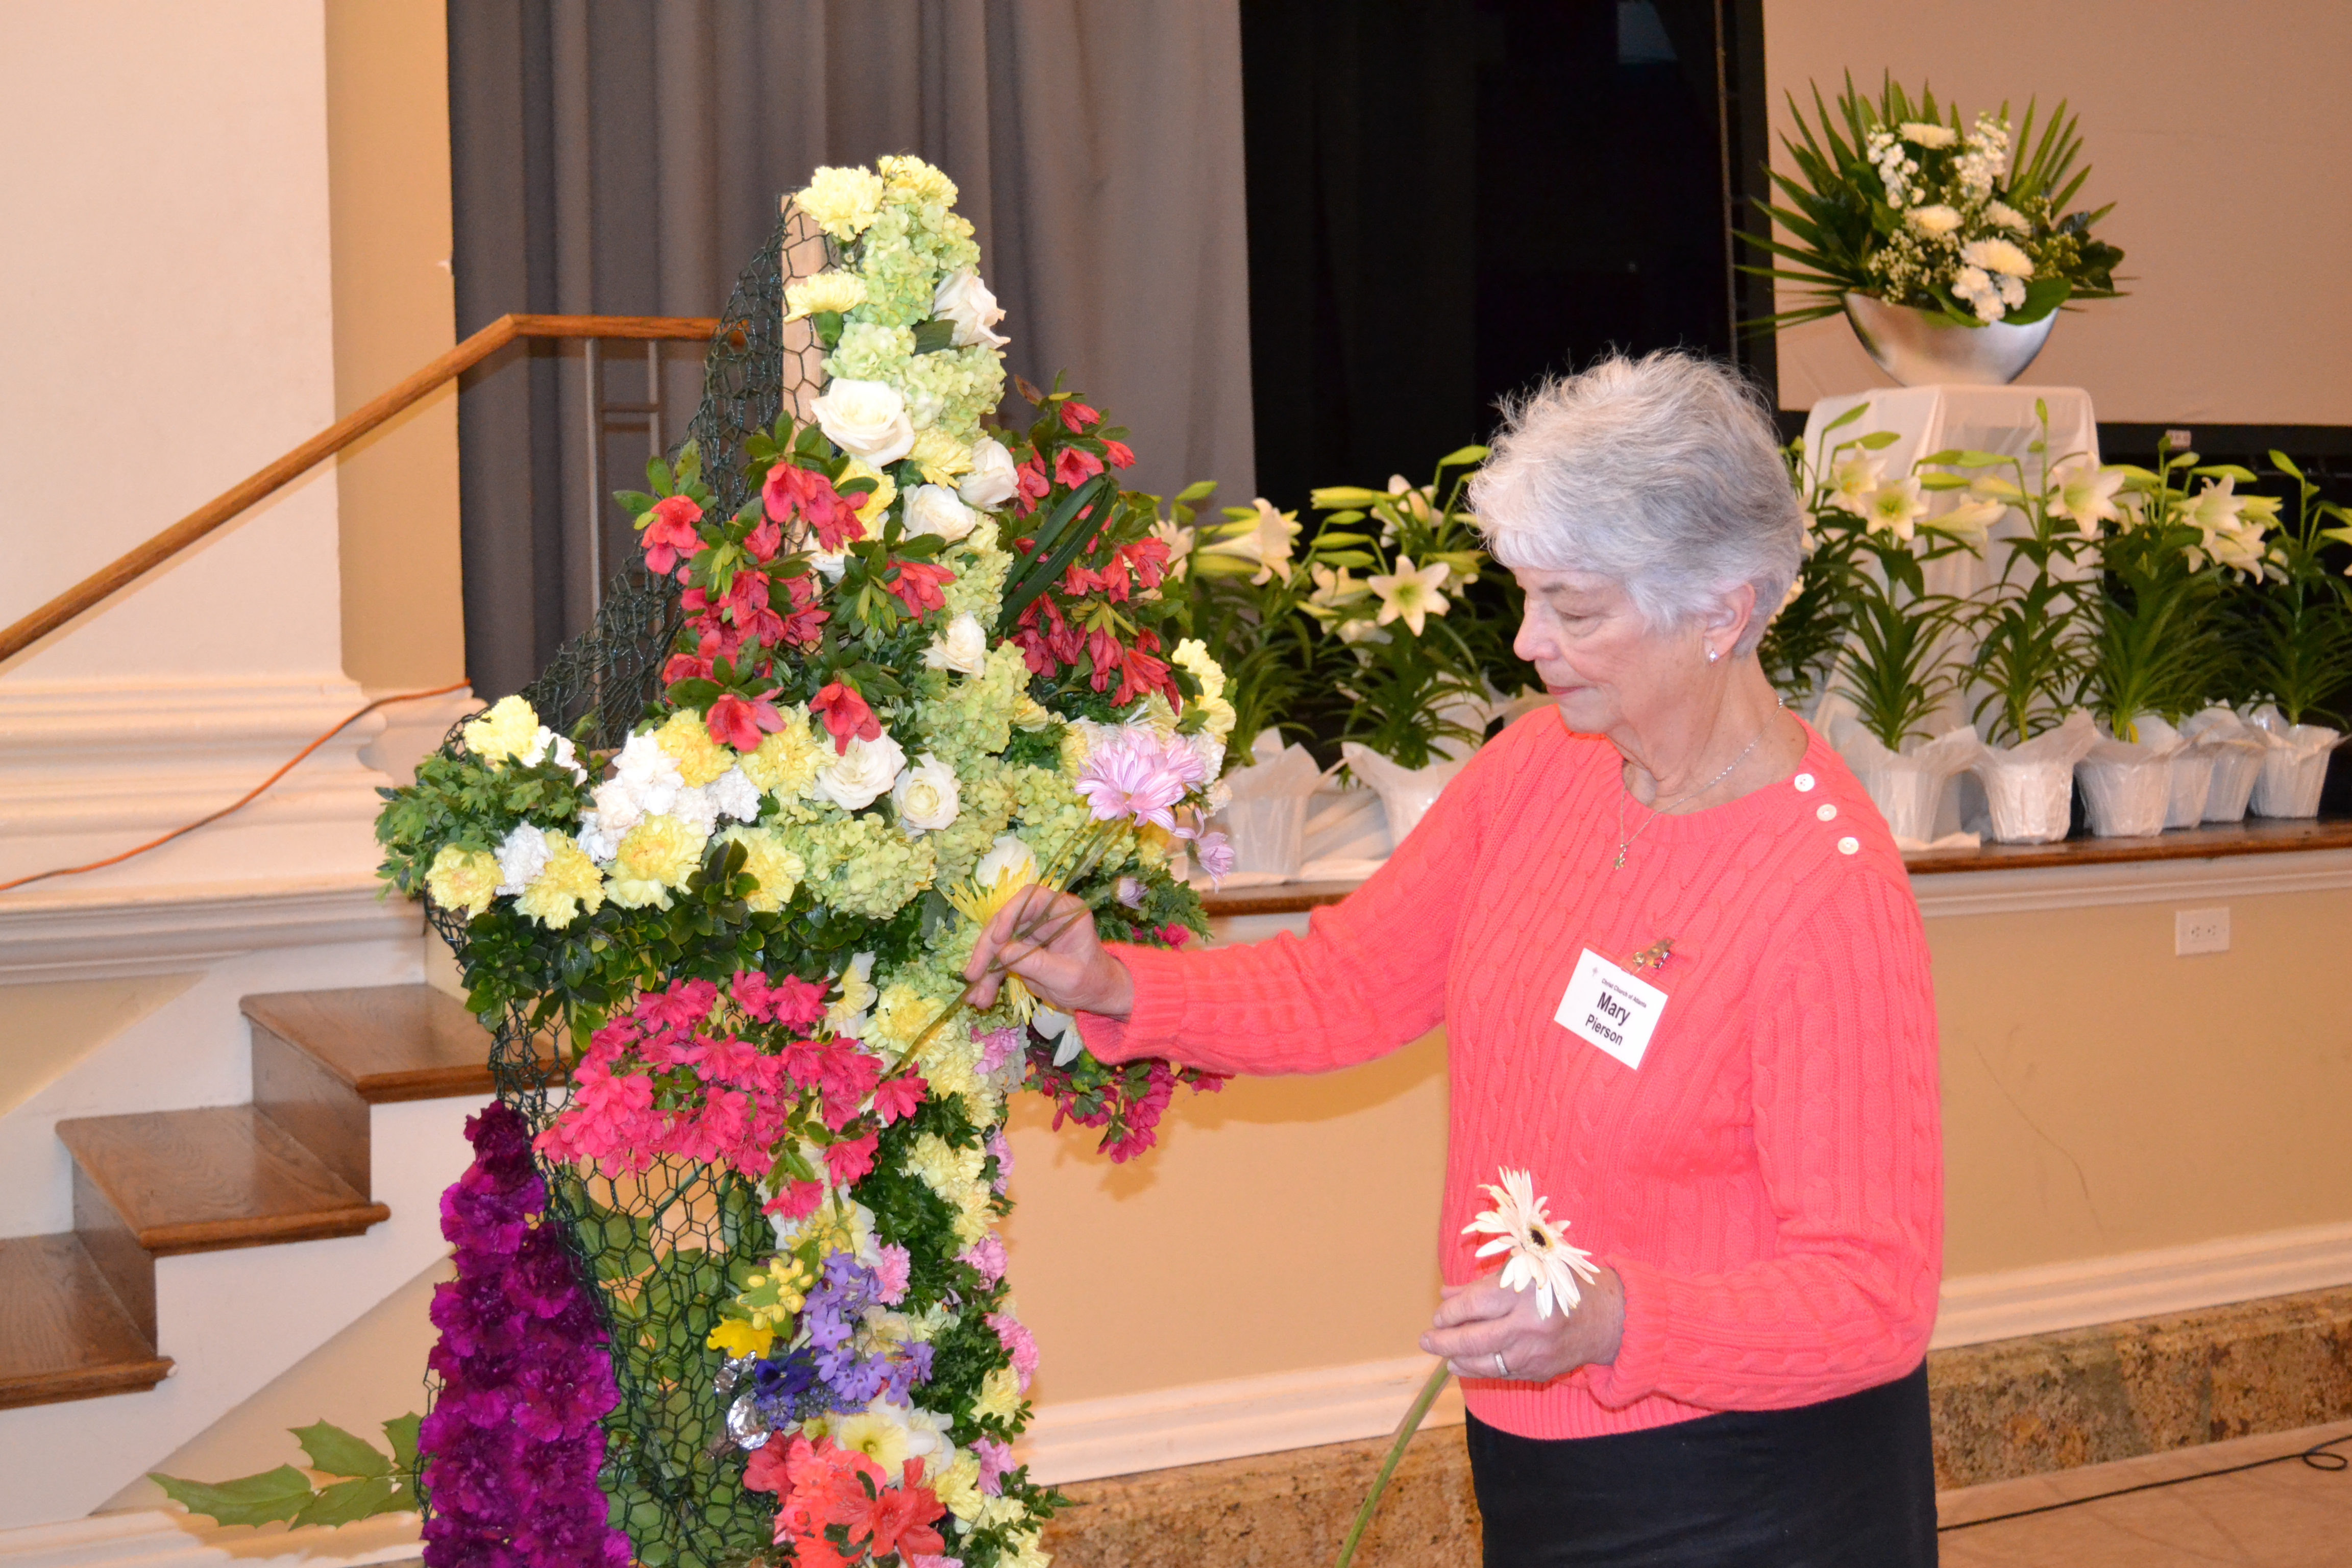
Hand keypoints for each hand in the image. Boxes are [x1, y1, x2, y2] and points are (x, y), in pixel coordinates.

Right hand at [962, 885, 1135, 1017]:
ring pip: (997, 943)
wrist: (1095, 994)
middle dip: (987, 949)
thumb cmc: (1091, 980)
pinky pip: (998, 960)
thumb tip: (1002, 952)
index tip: (997, 937)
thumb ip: (1036, 963)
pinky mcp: (1020, 950)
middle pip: (1006, 922)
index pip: (1031, 898)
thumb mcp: (1067, 976)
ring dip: (984, 969)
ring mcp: (1029, 933)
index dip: (1010, 913)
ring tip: (976, 997)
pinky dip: (988, 978)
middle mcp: (1043, 917)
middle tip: (973, 974)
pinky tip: (980, 997)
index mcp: (1062, 911)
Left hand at [1419, 1266, 1623, 1384]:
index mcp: (1522, 1290)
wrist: (1608, 1316)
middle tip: (1427, 1341)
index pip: (1473, 1305)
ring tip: (1445, 1357)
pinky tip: (1468, 1365)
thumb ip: (1482, 1285)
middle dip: (1443, 1342)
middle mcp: (1527, 1323)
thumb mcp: (1522, 1271)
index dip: (1450, 1313)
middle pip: (1473, 1339)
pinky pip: (1503, 1374)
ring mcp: (1534, 1351)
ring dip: (1458, 1361)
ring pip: (1484, 1363)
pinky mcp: (1540, 1371)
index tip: (1439, 1315)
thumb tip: (1447, 1296)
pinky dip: (1482, 1370)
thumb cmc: (1561, 1283)